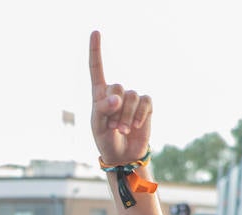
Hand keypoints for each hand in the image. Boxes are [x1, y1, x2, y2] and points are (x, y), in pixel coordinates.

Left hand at [88, 32, 150, 167]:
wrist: (122, 155)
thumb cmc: (106, 139)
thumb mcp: (98, 126)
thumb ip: (104, 110)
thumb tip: (118, 98)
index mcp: (100, 94)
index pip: (97, 69)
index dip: (96, 50)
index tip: (95, 32)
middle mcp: (116, 93)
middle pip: (118, 87)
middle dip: (115, 110)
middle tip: (113, 126)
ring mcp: (132, 99)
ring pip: (132, 97)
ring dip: (127, 116)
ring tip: (122, 130)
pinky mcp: (146, 106)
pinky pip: (145, 101)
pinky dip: (140, 115)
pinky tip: (136, 126)